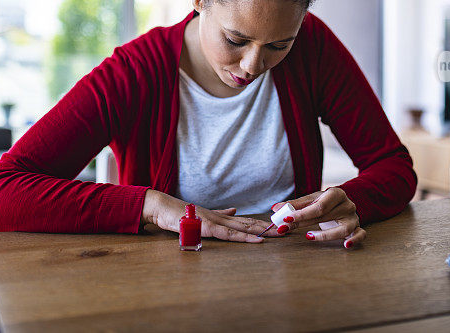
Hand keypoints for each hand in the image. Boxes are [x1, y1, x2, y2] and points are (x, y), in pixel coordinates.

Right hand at [141, 189, 274, 242]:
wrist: (161, 208)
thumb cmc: (178, 213)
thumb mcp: (202, 215)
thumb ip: (219, 214)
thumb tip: (234, 210)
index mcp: (220, 216)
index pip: (245, 221)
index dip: (261, 223)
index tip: (277, 226)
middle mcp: (221, 218)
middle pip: (249, 224)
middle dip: (268, 228)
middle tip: (287, 229)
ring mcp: (215, 222)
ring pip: (243, 228)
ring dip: (262, 232)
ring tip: (279, 234)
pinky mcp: (208, 228)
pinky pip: (230, 235)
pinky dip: (245, 238)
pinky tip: (257, 240)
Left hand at [271, 187, 364, 248]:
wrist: (344, 204)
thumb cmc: (326, 203)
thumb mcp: (312, 200)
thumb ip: (295, 205)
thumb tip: (275, 208)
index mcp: (336, 193)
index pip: (318, 205)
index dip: (301, 213)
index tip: (286, 218)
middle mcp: (347, 205)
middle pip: (326, 216)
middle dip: (304, 223)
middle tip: (287, 228)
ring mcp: (354, 218)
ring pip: (343, 229)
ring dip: (325, 235)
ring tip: (308, 237)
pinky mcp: (358, 228)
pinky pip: (361, 235)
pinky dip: (355, 240)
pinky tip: (345, 246)